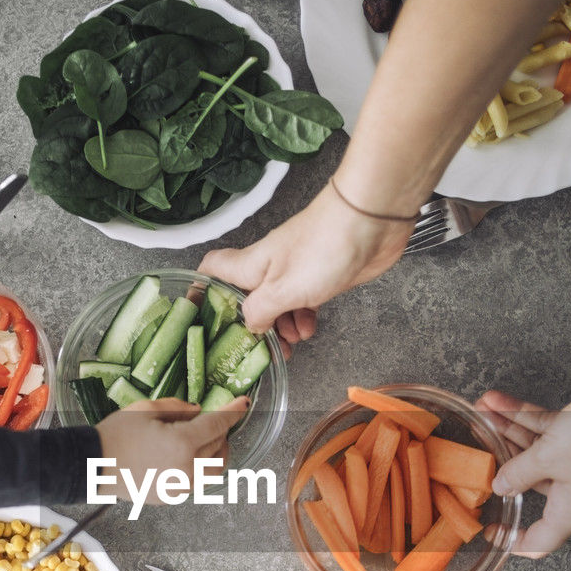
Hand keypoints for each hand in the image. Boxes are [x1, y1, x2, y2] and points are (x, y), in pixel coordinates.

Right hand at [95, 396, 248, 504]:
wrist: (92, 465)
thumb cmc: (116, 434)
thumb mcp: (146, 409)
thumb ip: (178, 408)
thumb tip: (198, 412)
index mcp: (182, 444)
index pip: (218, 425)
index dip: (233, 411)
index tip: (243, 403)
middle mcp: (187, 469)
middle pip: (220, 447)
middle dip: (221, 431)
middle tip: (210, 420)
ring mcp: (181, 487)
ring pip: (215, 470)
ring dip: (216, 452)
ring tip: (206, 440)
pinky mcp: (172, 497)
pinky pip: (198, 481)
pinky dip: (201, 467)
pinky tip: (188, 457)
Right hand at [199, 181, 412, 350]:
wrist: (370, 221)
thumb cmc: (323, 247)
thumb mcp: (282, 289)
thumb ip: (260, 312)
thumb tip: (250, 325)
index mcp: (251, 266)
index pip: (212, 271)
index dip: (202, 290)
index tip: (201, 314)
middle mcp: (268, 267)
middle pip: (247, 299)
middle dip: (253, 326)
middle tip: (260, 349)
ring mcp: (295, 271)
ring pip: (277, 305)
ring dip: (282, 327)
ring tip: (292, 343)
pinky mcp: (320, 277)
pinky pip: (303, 303)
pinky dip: (304, 318)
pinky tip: (311, 328)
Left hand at [475, 390, 570, 557]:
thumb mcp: (548, 458)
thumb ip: (518, 473)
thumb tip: (499, 486)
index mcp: (567, 511)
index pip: (537, 542)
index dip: (511, 541)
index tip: (489, 532)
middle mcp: (570, 491)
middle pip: (525, 483)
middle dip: (498, 460)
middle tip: (474, 448)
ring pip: (531, 450)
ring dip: (505, 429)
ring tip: (481, 412)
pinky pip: (542, 429)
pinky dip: (520, 415)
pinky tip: (496, 401)